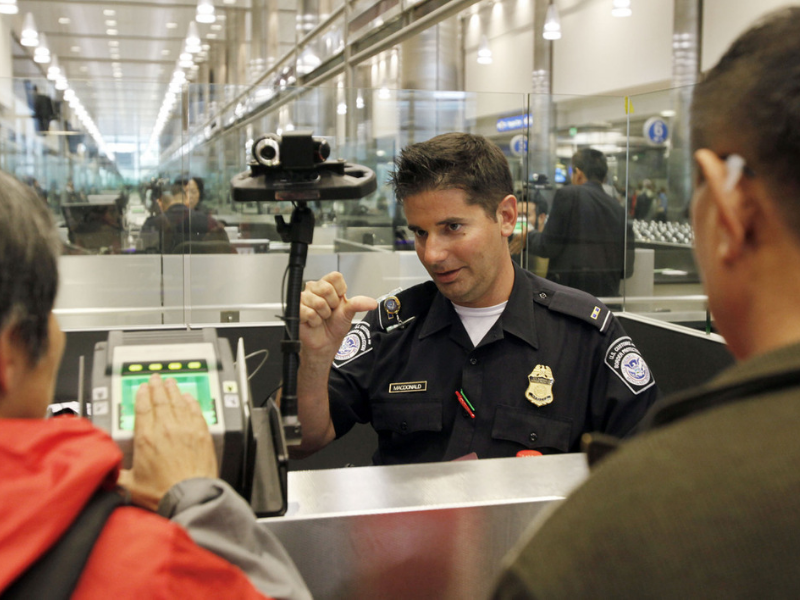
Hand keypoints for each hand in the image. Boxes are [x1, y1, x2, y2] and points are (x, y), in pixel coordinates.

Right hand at [118, 374, 217, 510]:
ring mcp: (185, 429)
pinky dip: (191, 402)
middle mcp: (166, 429)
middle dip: (157, 387)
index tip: (142, 389)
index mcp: (146, 438)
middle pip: (161, 400)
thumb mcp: (130, 485)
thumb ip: (116, 475)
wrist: (190, 496)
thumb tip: (105, 473)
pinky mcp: (202, 434)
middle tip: (156, 378)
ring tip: (170, 383)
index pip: (143, 408)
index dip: (142, 395)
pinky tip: (189, 398)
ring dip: (173, 390)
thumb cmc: (163, 493)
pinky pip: (195, 411)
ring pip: (178, 402)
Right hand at [299, 271, 376, 359]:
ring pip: (318, 302)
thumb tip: (372, 303)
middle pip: (325, 288)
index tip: (339, 302)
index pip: (335, 277)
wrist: (325, 343)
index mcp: (327, 285)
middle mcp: (314, 289)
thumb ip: (359, 304)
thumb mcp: (349, 313)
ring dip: (323, 315)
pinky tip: (314, 322)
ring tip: (321, 318)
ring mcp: (304, 298)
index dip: (339, 291)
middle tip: (329, 312)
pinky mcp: (296, 309)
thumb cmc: (335, 326)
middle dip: (332, 305)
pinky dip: (315, 321)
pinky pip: (309, 312)